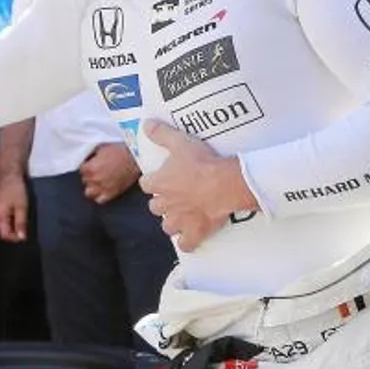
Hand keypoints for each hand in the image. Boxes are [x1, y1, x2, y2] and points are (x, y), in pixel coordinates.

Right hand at [0, 173, 29, 241]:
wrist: (10, 174)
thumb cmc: (15, 189)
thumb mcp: (21, 206)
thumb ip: (20, 223)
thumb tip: (21, 238)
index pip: (5, 235)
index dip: (15, 238)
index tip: (26, 236)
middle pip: (5, 232)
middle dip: (16, 233)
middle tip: (27, 228)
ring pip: (7, 226)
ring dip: (16, 227)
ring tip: (26, 222)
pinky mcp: (2, 210)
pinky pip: (8, 220)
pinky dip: (15, 221)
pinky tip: (22, 216)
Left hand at [78, 142, 138, 203]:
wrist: (135, 158)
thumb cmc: (119, 151)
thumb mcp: (101, 148)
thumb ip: (92, 156)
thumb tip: (88, 159)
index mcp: (90, 168)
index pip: (81, 170)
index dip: (86, 167)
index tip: (90, 165)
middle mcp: (94, 180)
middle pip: (85, 181)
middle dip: (89, 176)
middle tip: (95, 172)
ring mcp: (103, 188)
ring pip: (89, 192)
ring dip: (92, 187)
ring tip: (97, 182)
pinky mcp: (112, 193)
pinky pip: (100, 200)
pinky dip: (99, 196)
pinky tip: (102, 190)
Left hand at [137, 123, 254, 251]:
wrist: (224, 184)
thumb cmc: (202, 162)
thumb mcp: (180, 142)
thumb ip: (161, 133)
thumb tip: (145, 124)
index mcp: (159, 183)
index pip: (146, 184)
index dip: (153, 181)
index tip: (161, 178)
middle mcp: (165, 204)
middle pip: (155, 207)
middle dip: (162, 203)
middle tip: (175, 196)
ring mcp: (179, 221)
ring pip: (167, 227)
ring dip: (173, 222)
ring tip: (183, 215)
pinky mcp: (194, 233)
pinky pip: (186, 245)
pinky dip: (187, 242)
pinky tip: (192, 237)